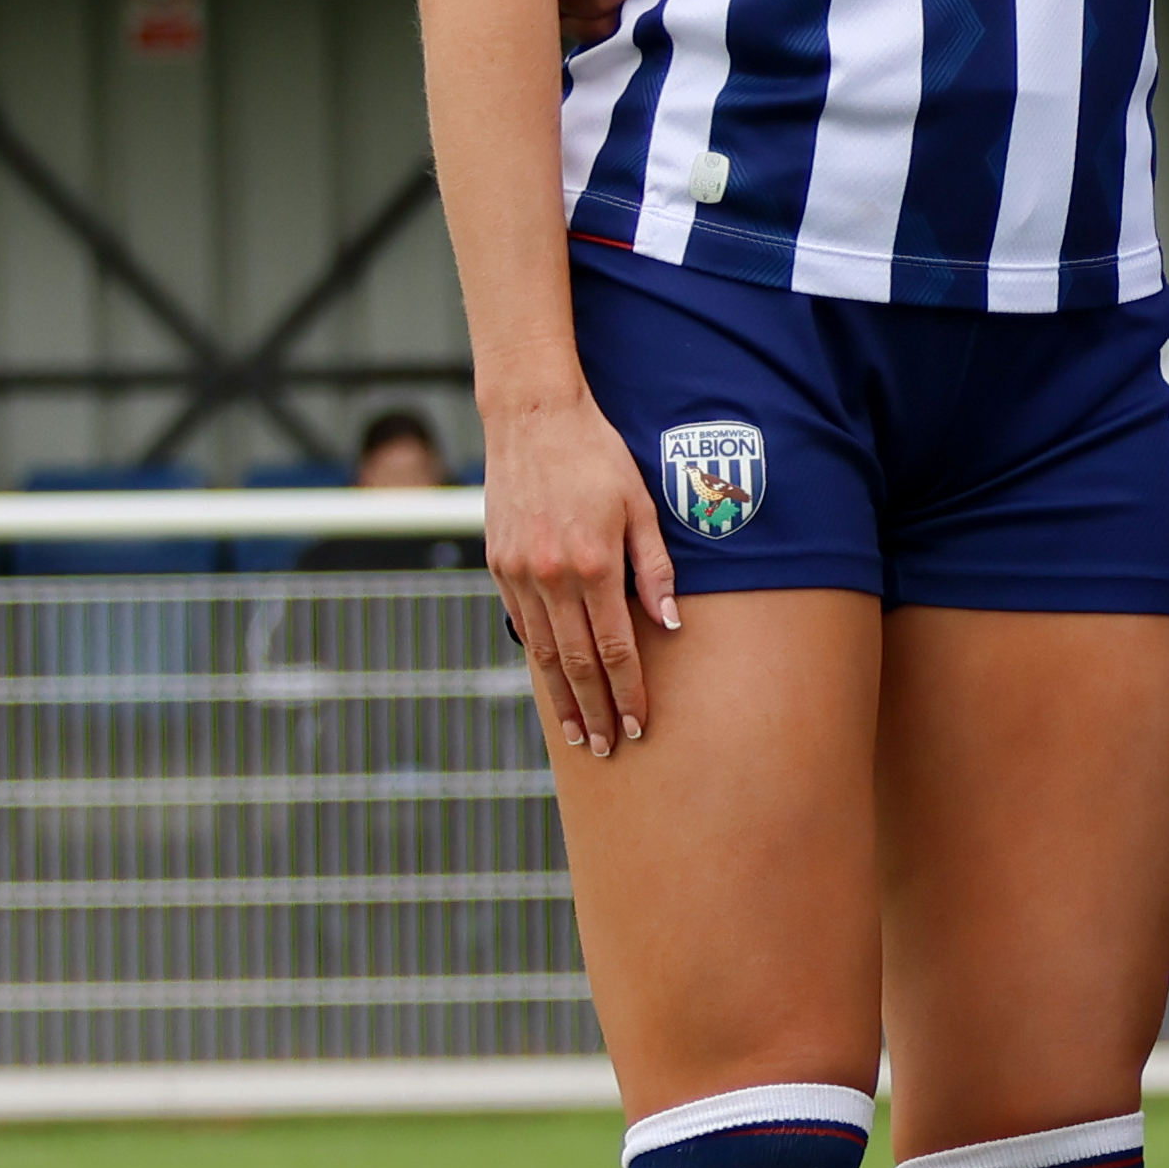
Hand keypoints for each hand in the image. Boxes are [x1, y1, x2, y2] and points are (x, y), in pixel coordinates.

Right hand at [484, 400, 674, 756]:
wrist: (532, 419)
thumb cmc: (598, 457)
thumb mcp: (642, 506)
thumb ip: (656, 568)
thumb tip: (669, 623)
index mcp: (594, 565)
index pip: (614, 648)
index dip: (628, 692)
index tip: (639, 725)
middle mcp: (551, 576)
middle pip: (575, 663)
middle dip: (594, 711)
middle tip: (607, 748)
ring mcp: (518, 573)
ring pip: (541, 652)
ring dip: (560, 698)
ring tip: (576, 734)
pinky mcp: (498, 565)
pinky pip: (519, 624)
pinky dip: (535, 660)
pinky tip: (549, 684)